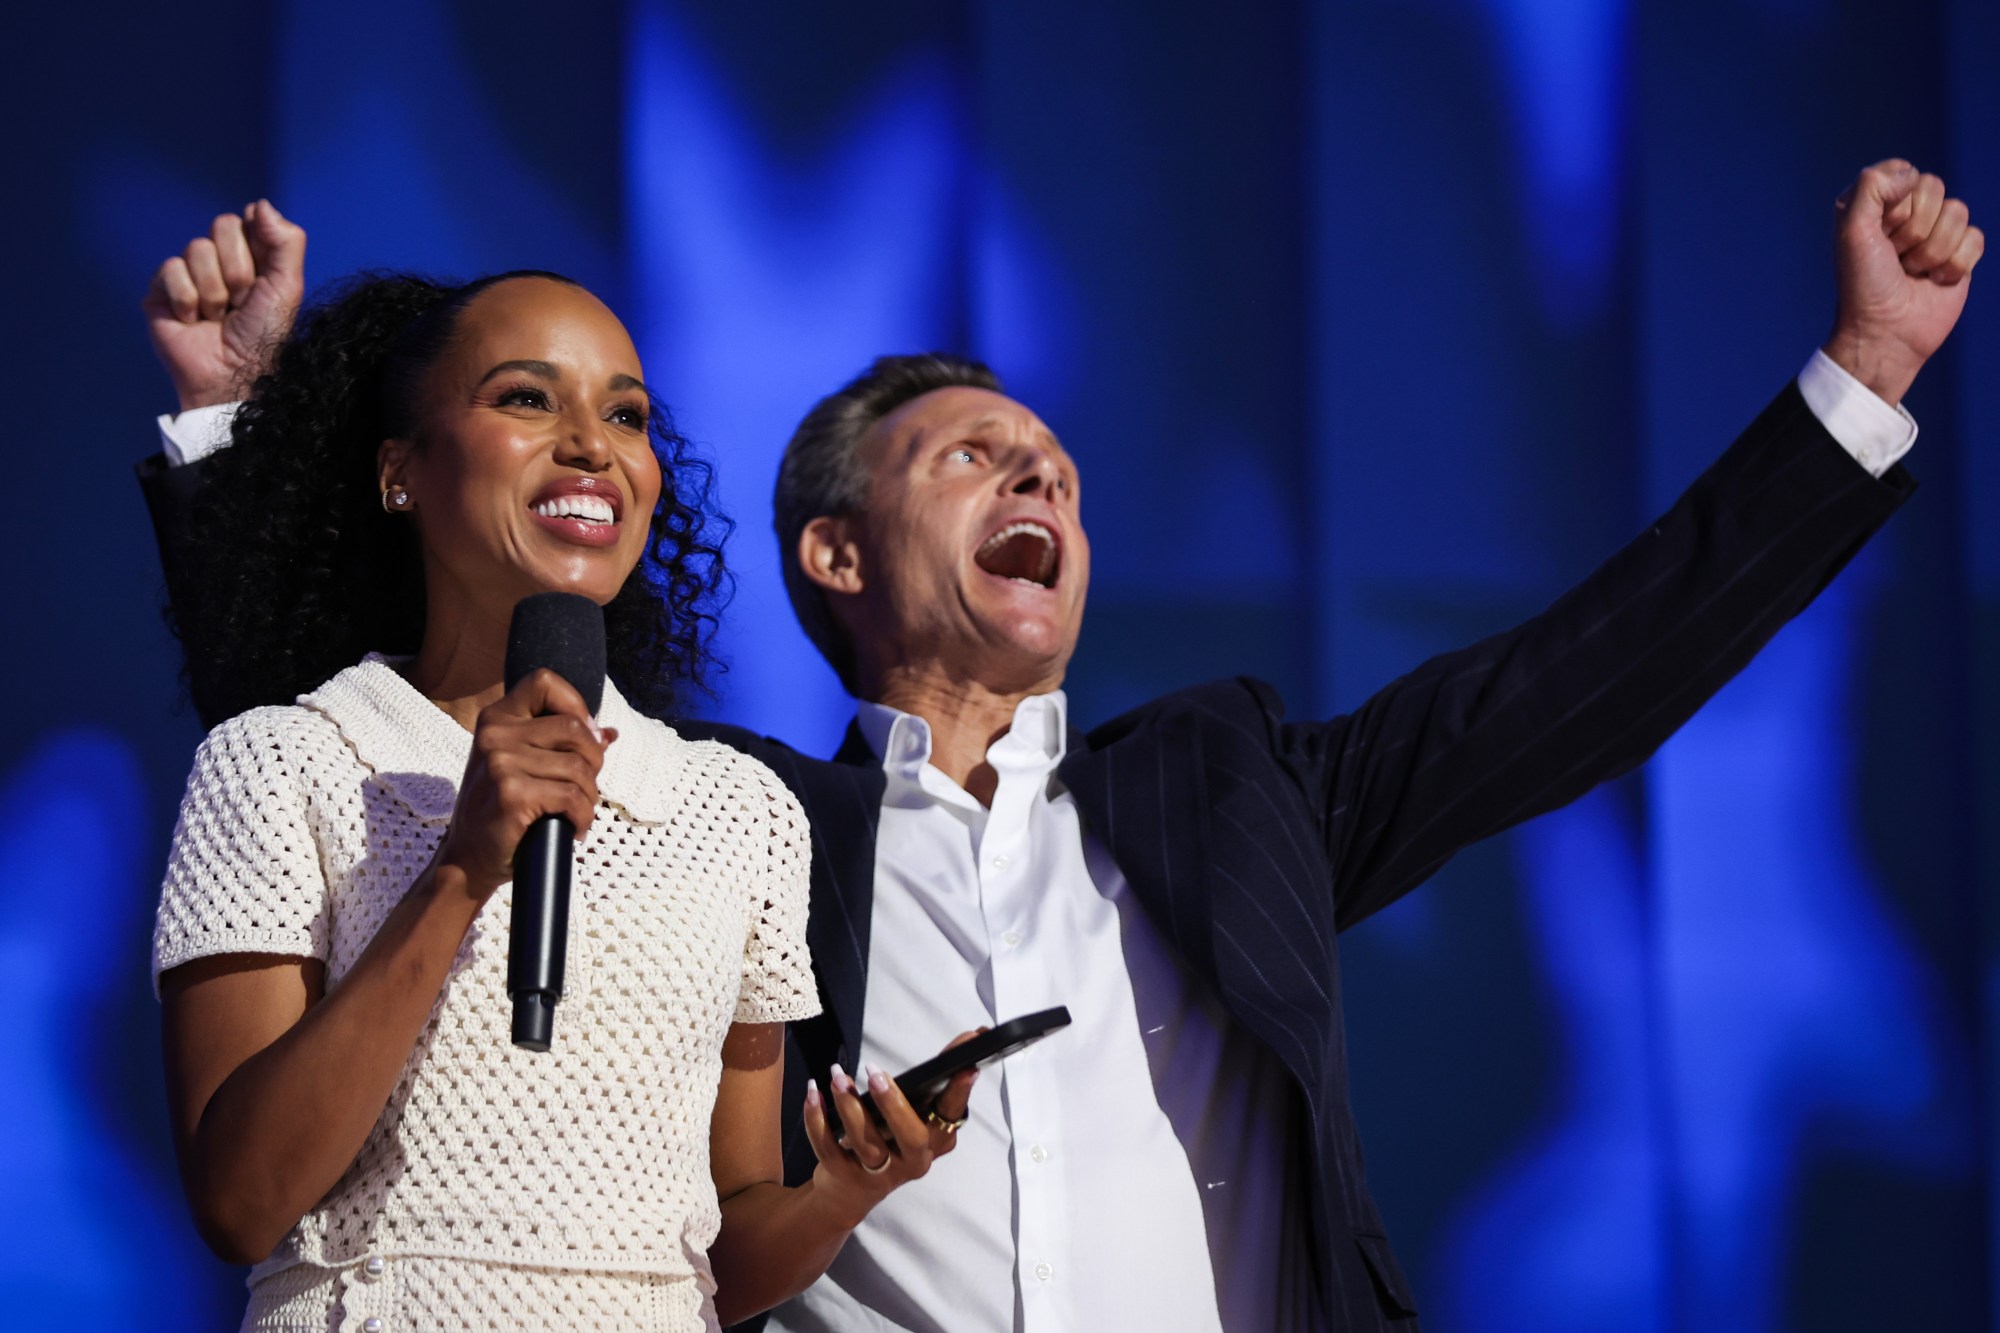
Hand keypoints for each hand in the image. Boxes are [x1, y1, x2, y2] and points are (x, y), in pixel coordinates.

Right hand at [142, 201, 306, 411]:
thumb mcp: (288, 286)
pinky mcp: (161, 289)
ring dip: (214, 291)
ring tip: (218, 317)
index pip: (248, 219)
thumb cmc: (264, 334)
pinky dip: (188, 300)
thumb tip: (261, 203)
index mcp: (252, 256)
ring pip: (196, 248)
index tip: (262, 279)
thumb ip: (285, 241)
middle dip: (238, 269)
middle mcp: (219, 260)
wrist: (234, 373)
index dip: (256, 247)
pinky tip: (192, 321)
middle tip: (242, 301)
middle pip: (222, 226)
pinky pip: (171, 269)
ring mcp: (189, 272)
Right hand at [435, 670, 613, 898]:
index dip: (575, 704)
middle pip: (574, 727)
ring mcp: (501, 763)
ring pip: (579, 767)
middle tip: (584, 787)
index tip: (581, 738)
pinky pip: (573, 797)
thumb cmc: (502, 810)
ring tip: (575, 811)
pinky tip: (573, 827)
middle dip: (593, 760)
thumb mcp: (523, 766)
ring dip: (589, 796)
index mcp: (496, 718)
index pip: (544, 682)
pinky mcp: (512, 793)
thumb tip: (609, 732)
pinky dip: (582, 817)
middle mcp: (495, 734)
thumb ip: (560, 744)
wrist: (469, 858)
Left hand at [802, 1034, 981, 1226]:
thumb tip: (973, 1035)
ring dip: (848, 1104)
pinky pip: (828, 1147)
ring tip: (837, 1075)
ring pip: (865, 1140)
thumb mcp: (917, 1113)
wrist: (851, 1193)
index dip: (960, 1092)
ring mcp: (879, 1173)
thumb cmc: (892, 1139)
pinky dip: (817, 1118)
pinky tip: (814, 1092)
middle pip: (910, 1136)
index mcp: (937, 1138)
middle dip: (893, 1103)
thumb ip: (936, 1077)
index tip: (967, 1067)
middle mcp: (914, 1160)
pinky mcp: (845, 1177)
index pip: (952, 1113)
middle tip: (875, 1072)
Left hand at [1824, 160, 1983, 404]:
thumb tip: (1910, 173)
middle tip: (1895, 256)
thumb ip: (1870, 188)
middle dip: (1914, 228)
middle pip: (1934, 189)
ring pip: (1958, 212)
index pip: (1904, 172)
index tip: (1878, 233)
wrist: (1885, 334)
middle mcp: (1905, 214)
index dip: (1895, 203)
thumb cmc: (1863, 285)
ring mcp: (1935, 233)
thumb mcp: (1852, 233)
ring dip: (1932, 250)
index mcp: (1874, 203)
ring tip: (1912, 272)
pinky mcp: (1959, 255)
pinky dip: (1954, 265)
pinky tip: (1935, 282)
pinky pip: (1975, 238)